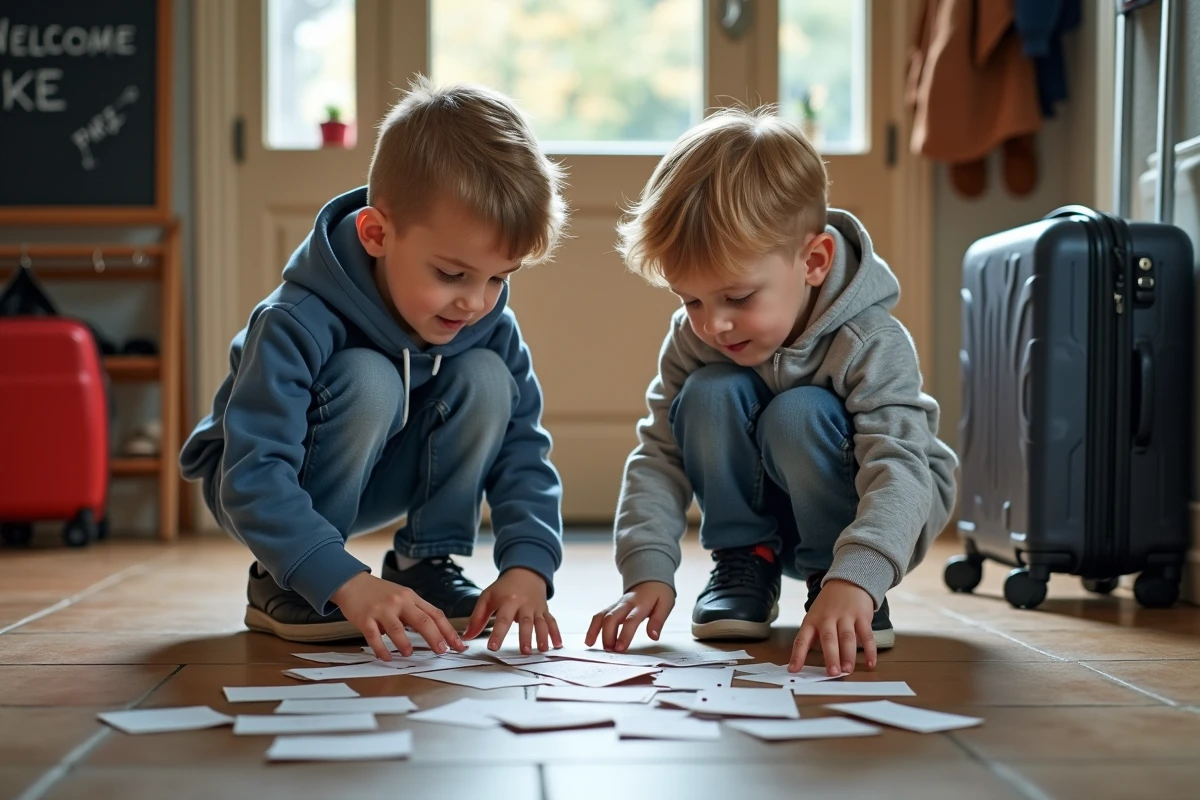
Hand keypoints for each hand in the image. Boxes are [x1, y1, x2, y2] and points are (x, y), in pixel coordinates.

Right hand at [331, 572, 465, 661]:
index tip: (458, 645)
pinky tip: (386, 657)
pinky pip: (374, 637)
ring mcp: (382, 609)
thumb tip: (436, 634)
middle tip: (441, 651)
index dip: (449, 631)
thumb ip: (417, 612)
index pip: (435, 614)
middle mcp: (399, 601)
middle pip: (422, 621)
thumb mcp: (402, 596)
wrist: (352, 583)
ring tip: (409, 654)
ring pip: (397, 629)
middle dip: (435, 638)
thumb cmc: (380, 593)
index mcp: (411, 597)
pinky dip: (381, 650)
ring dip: (405, 645)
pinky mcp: (365, 618)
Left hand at [462, 567, 562, 653]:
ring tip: (542, 650)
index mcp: (508, 600)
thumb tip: (467, 637)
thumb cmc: (504, 588)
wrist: (525, 572)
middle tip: (524, 651)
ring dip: (543, 636)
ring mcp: (536, 607)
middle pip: (525, 621)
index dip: (498, 633)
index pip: (502, 619)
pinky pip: (552, 621)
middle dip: (525, 636)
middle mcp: (524, 604)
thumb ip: (477, 618)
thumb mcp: (488, 597)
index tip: (493, 647)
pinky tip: (557, 645)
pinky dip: (556, 633)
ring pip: (541, 622)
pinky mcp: (545, 610)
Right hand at [585, 581, 675, 652]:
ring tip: (592, 645)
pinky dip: (593, 627)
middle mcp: (625, 603)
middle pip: (612, 618)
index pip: (631, 620)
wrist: (651, 579)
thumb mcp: (665, 604)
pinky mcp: (612, 607)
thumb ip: (658, 621)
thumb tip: (654, 637)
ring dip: (596, 630)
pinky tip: (589, 640)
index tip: (620, 648)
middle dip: (608, 635)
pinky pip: (599, 616)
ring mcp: (616, 605)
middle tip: (610, 651)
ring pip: (602, 615)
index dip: (625, 634)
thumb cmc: (659, 594)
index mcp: (640, 604)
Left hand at [789, 578, 876, 675]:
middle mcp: (827, 618)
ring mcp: (846, 617)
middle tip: (833, 672)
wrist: (848, 581)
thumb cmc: (829, 605)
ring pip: (847, 638)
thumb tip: (807, 663)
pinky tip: (870, 662)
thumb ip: (814, 637)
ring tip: (848, 670)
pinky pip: (867, 635)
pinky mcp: (862, 616)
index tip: (793, 669)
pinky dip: (870, 650)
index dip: (797, 655)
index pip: (802, 639)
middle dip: (831, 657)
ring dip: (848, 655)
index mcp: (812, 620)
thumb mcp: (815, 616)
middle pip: (828, 639)